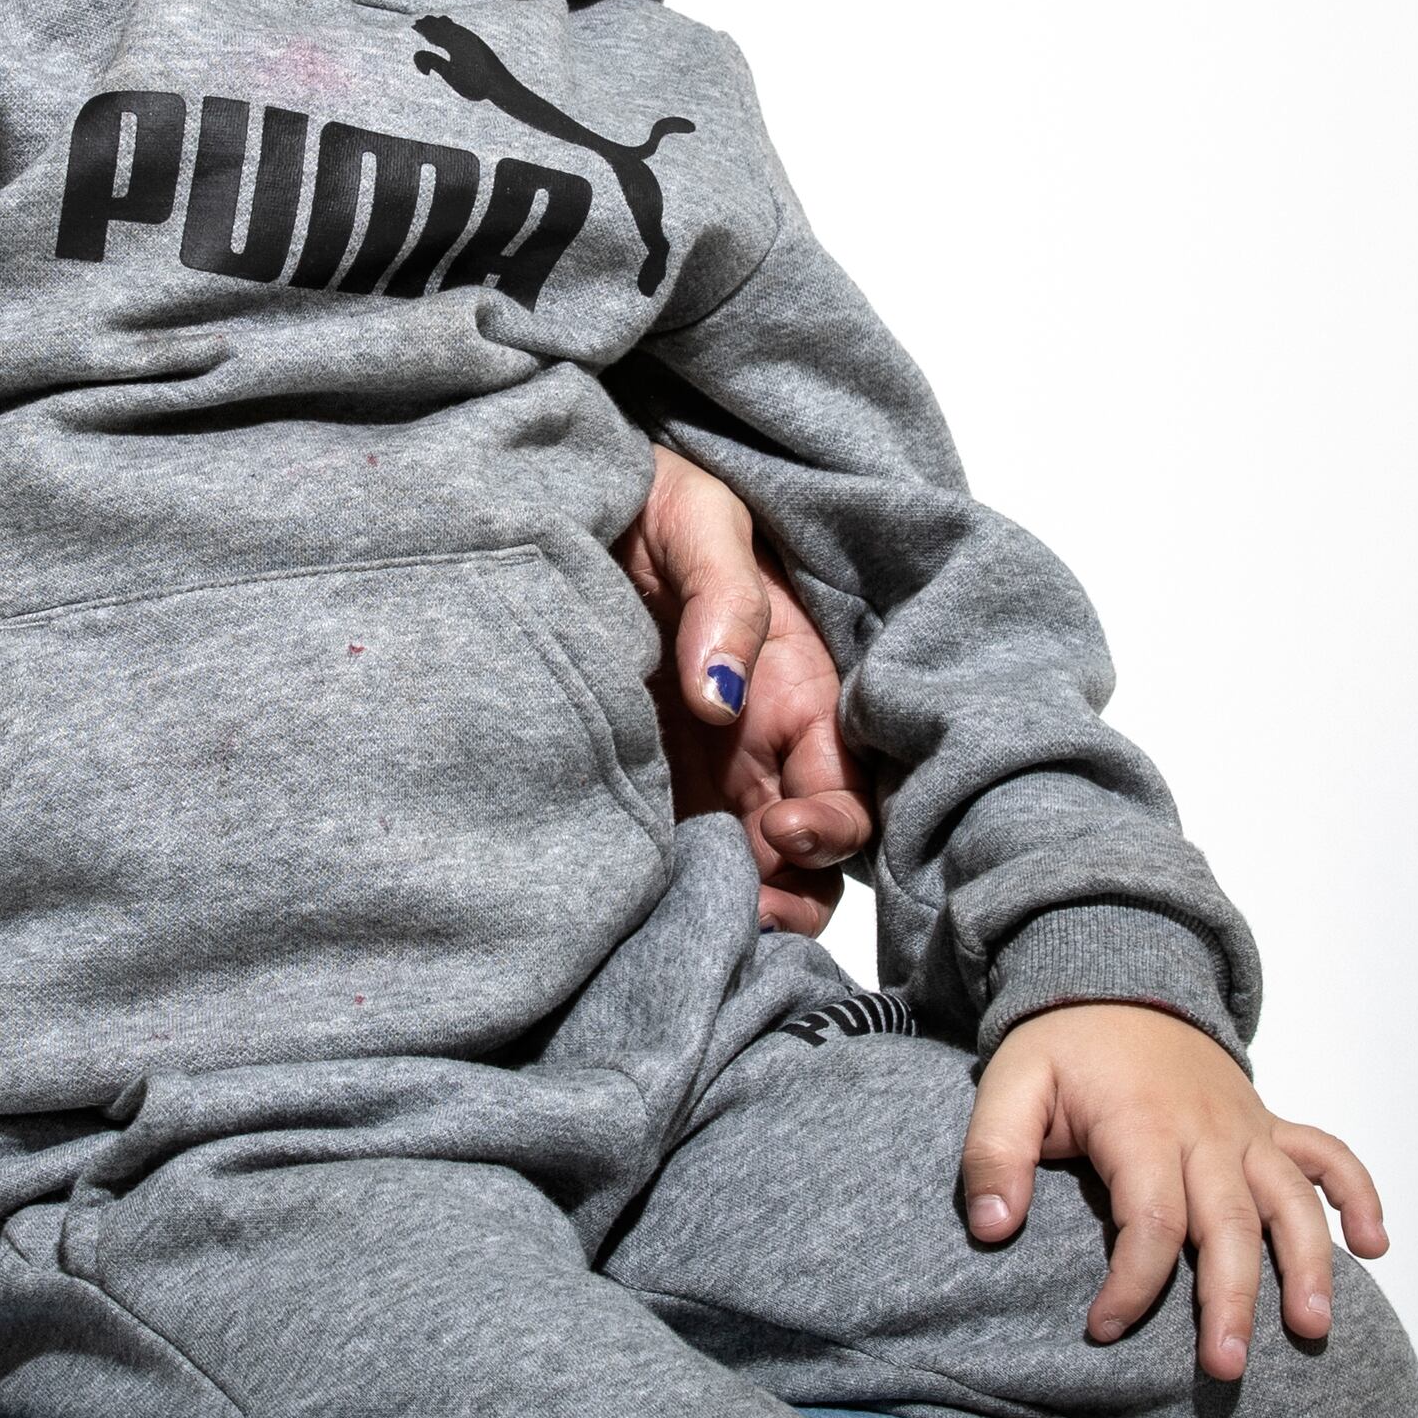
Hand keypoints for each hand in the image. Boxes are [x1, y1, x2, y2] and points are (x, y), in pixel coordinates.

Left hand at [620, 442, 872, 929]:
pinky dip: (681, 888)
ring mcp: (709, 770)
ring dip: (742, 902)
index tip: (780, 830)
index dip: (830, 824)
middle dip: (792, 890)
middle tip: (745, 902)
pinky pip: (681, 853)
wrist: (572, 502)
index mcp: (796, 686)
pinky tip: (653, 904)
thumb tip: (719, 694)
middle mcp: (762, 742)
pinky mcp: (653, 785)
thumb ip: (723, 603)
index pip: (846, 783)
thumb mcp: (700, 527)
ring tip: (705, 916)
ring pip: (751, 867)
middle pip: (808, 851)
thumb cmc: (658, 502)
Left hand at [961, 1001, 1392, 1380]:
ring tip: (1312, 1328)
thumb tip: (989, 1229)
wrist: (1114, 977)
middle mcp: (1207, 1131)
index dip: (1131, 1283)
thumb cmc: (1061, 1046)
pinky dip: (1358, 1193)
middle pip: (1229, 1224)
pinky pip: (1328, 1155)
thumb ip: (992, 1155)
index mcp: (1141, 1125)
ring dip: (1309, 1262)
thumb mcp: (1007, 1086)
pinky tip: (1375, 1245)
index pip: (1150, 1220)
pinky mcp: (1269, 1127)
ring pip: (1292, 1199)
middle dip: (1231, 1299)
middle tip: (1225, 1368)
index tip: (1103, 1328)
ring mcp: (1246, 1129)